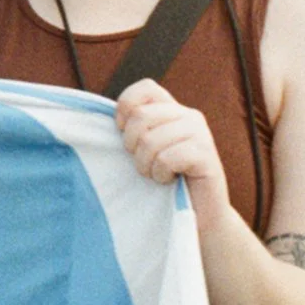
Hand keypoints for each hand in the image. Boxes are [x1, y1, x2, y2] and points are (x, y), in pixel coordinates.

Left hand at [115, 77, 230, 227]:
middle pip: (140, 116)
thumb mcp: (144, 149)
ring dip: (146, 165)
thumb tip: (98, 116)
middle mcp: (189, 116)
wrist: (199, 216)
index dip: (126, 107)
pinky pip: (167, 158)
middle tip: (143, 163)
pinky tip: (170, 180)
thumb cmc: (164, 182)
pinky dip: (161, 174)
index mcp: (173, 110)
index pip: (145, 88)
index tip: (123, 132)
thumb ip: (132, 128)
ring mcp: (201, 134)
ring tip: (157, 174)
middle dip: (132, 146)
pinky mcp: (207, 155)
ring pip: (151, 140)